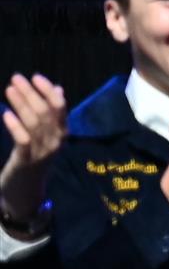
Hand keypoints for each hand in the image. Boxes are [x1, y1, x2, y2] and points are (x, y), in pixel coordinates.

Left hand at [2, 72, 68, 224]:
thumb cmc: (34, 157)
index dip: (47, 91)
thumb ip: (52, 114)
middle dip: (30, 93)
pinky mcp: (26, 161)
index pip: (59, 107)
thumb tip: (58, 89)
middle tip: (16, 78)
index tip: (35, 77)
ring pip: (33, 123)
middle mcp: (55, 141)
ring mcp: (42, 151)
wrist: (25, 191)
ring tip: (9, 90)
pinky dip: (15, 126)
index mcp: (62, 132)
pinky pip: (22, 140)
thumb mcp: (46, 135)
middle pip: (44, 112)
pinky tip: (6, 114)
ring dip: (21, 104)